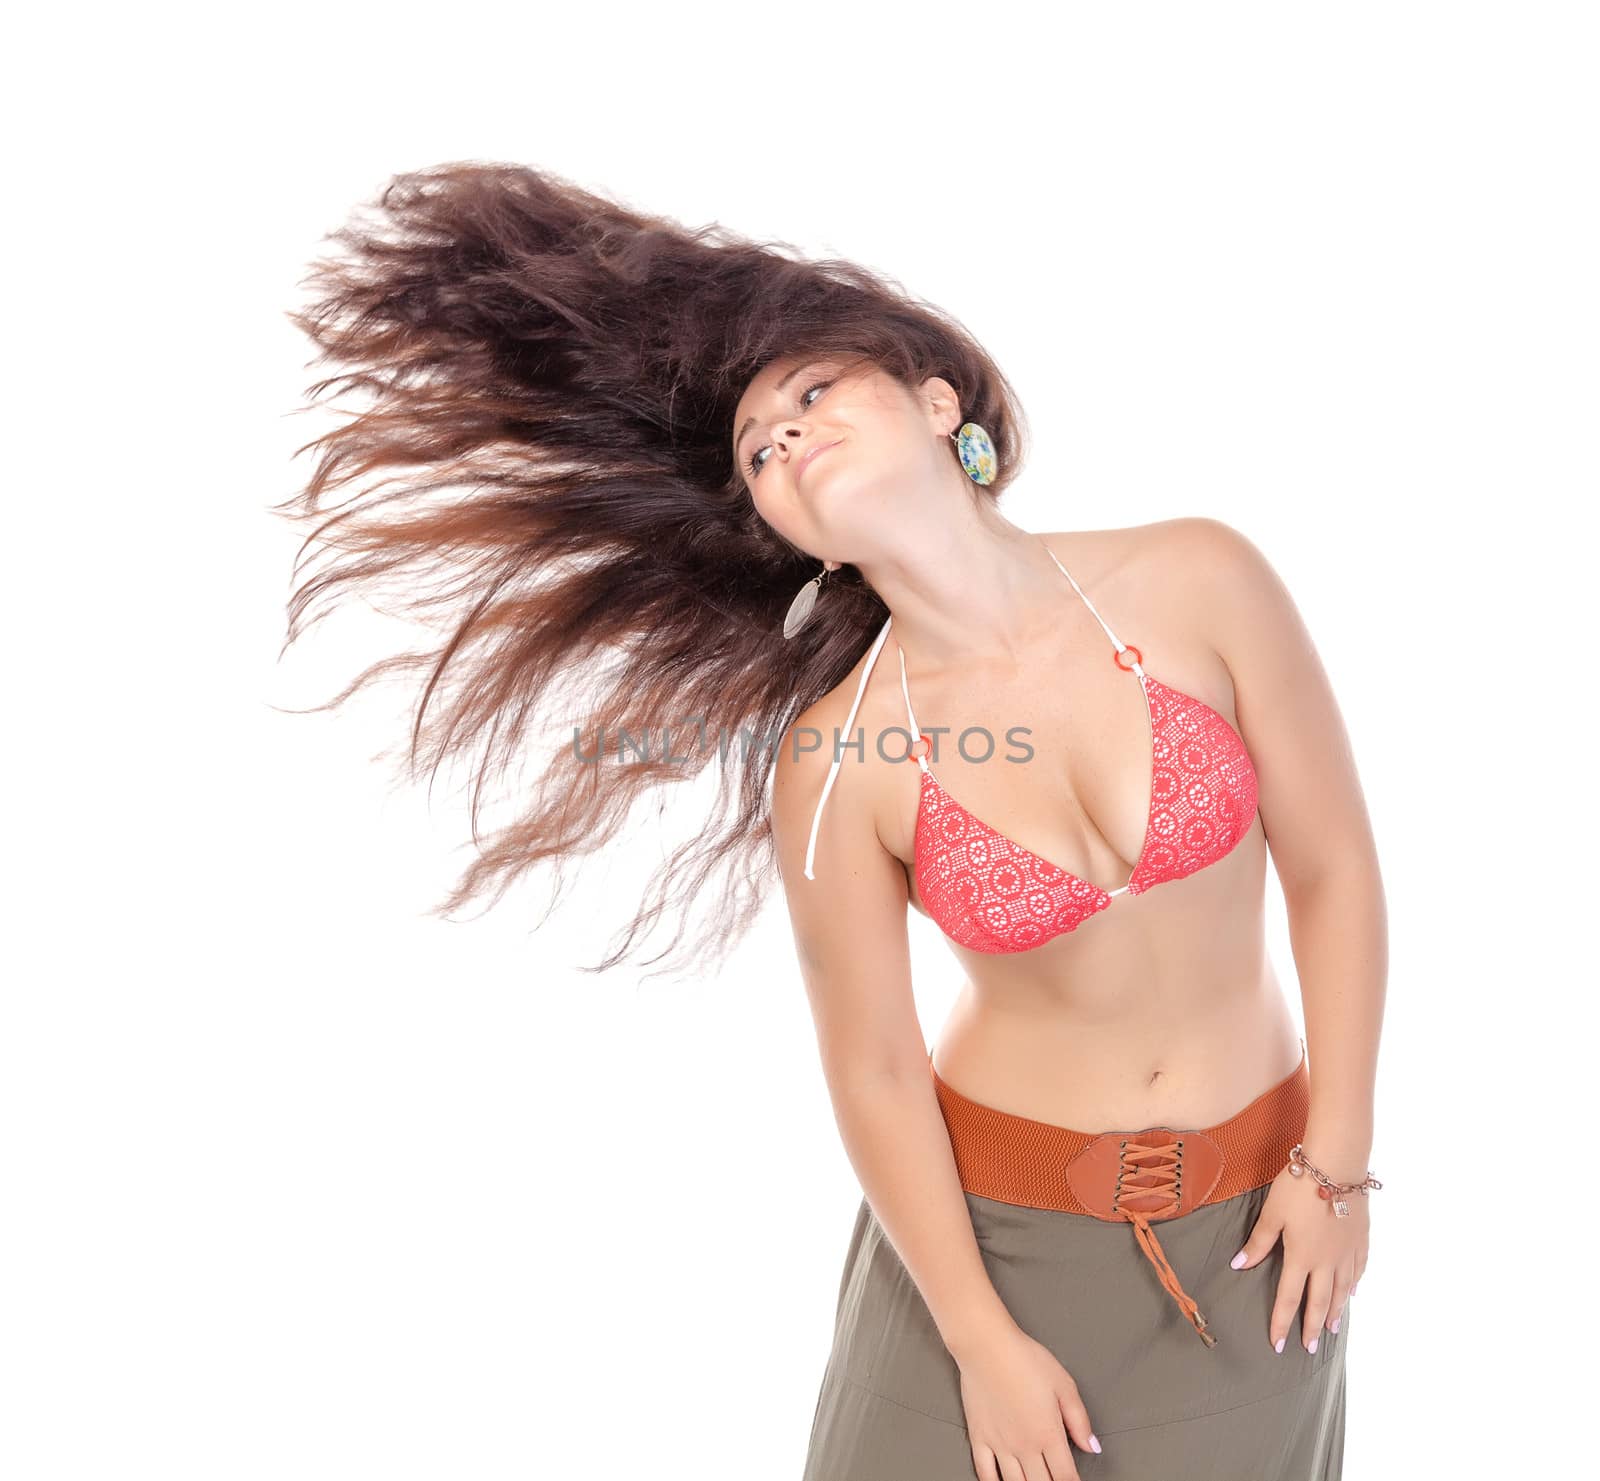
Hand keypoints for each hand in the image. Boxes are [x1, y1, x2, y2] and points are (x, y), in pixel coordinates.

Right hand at [954, 1323, 1100, 1480]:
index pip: (1066, 1478)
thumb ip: (1079, 1420)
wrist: (987, 1346)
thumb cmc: (1024, 1358)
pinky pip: (986, 1474)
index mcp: (1049, 1434)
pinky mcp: (979, 1438)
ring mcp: (1000, 1445)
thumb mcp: (1063, 1384)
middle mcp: (1025, 1446)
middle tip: (1053, 1480)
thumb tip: (1092, 1446)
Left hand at [1229, 1159, 1369, 1352]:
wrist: (1337, 1166)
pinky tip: (1351, 1293)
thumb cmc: (1298, 1187)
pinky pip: (1358, 1270)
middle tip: (1308, 1348)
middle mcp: (1326, 1261)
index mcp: (1301, 1256)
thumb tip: (1239, 1265)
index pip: (1289, 1298)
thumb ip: (1258, 1242)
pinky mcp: (1360, 1240)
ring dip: (1334, 1311)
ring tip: (1330, 1329)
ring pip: (1341, 1290)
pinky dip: (1353, 1285)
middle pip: (1318, 1301)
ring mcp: (1347, 1252)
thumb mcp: (1272, 1213)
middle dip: (1311, 1327)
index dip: (1282, 1322)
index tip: (1278, 1345)